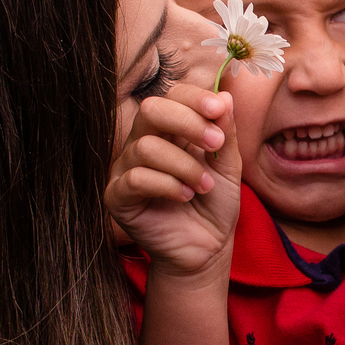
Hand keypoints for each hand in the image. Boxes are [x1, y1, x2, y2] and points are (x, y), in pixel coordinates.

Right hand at [105, 84, 240, 279]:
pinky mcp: (117, 197)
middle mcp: (142, 143)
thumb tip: (224, 95)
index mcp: (168, 131)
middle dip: (188, 122)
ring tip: (204, 186)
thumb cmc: (214, 205)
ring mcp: (126, 169)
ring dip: (185, 165)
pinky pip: (136, 178)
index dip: (194, 98)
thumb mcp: (227, 166)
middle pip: (150, 110)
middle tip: (216, 144)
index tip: (218, 109)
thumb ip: (225, 132)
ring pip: (146, 147)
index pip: (171, 96)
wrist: (206, 248)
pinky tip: (186, 196)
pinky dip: (168, 185)